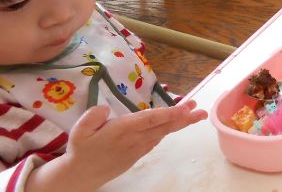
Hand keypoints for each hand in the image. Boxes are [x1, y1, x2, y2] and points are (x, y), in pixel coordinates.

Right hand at [28, 101, 205, 190]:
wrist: (80, 175)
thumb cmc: (80, 149)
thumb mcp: (80, 130)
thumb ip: (93, 115)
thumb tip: (106, 108)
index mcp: (121, 130)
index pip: (149, 120)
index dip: (168, 114)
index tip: (184, 109)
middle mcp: (134, 139)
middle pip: (163, 127)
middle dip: (183, 118)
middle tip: (200, 110)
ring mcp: (138, 148)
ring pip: (162, 133)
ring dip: (178, 123)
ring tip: (193, 112)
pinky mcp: (138, 154)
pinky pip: (156, 140)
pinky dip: (167, 130)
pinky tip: (175, 123)